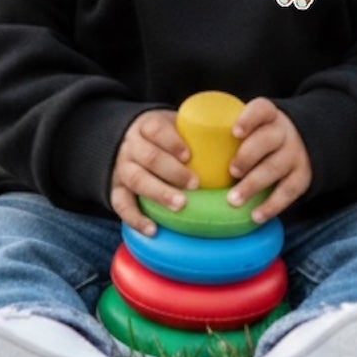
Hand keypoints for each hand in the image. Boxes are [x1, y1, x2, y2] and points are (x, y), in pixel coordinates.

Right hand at [110, 109, 195, 234]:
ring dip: (158, 193)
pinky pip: (120, 204)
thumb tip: (240, 146)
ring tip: (179, 205)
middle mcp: (131, 146)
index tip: (188, 155)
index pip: (155, 129)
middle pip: (148, 157)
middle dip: (171, 171)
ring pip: (135, 179)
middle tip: (194, 184)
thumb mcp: (177, 126)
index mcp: (147, 126)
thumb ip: (199, 133)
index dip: (171, 142)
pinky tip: (152, 229)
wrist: (131, 141)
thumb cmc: (166, 137)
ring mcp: (121, 167)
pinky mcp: (116, 188)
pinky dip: (135, 218)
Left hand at [228, 98, 310, 223]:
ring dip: (253, 185)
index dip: (249, 119)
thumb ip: (227, 131)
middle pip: (267, 140)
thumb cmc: (261, 135)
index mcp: (269, 115)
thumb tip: (182, 147)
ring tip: (233, 200)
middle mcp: (284, 132)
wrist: (303, 141)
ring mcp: (295, 154)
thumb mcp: (253, 124)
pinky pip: (288, 192)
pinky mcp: (302, 176)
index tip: (235, 132)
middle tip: (230, 172)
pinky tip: (255, 216)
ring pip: (275, 168)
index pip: (261, 109)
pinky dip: (271, 205)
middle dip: (247, 156)